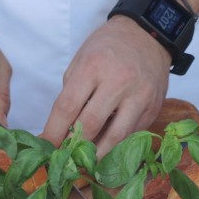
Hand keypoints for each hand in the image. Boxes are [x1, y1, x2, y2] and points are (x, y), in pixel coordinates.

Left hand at [41, 15, 170, 154]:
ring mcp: (140, 96)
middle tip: (63, 159)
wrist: (147, 35)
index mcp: (93, 67)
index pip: (68, 107)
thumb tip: (61, 129)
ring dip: (97, 154)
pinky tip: (105, 150)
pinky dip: (116, 145)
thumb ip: (72, 92)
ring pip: (116, 137)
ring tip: (84, 164)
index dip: (53, 132)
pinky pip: (132, 134)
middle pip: (90, 125)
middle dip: (73, 146)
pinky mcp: (153, 108)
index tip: (45, 146)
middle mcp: (118, 82)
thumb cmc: (108, 47)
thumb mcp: (81, 60)